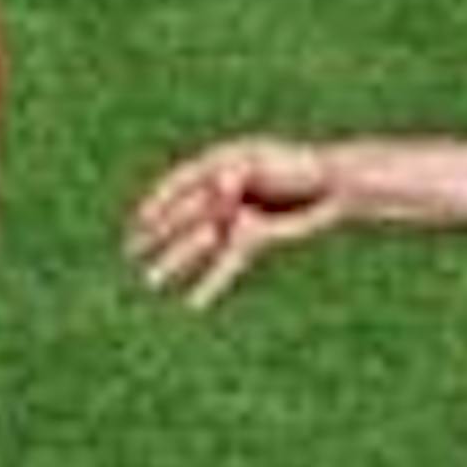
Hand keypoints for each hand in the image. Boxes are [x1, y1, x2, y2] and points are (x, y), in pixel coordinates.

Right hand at [126, 137, 339, 307]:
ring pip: (199, 243)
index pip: (180, 183)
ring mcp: (236, 216)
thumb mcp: (263, 162)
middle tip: (131, 252)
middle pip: (184, 216)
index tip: (139, 221)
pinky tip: (194, 304)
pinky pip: (226, 263)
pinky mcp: (252, 239)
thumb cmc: (299, 164)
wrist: (336, 184)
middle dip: (158, 234)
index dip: (158, 202)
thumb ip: (237, 174)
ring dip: (176, 261)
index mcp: (220, 163)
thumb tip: (220, 185)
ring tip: (151, 280)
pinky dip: (211, 282)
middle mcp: (222, 192)